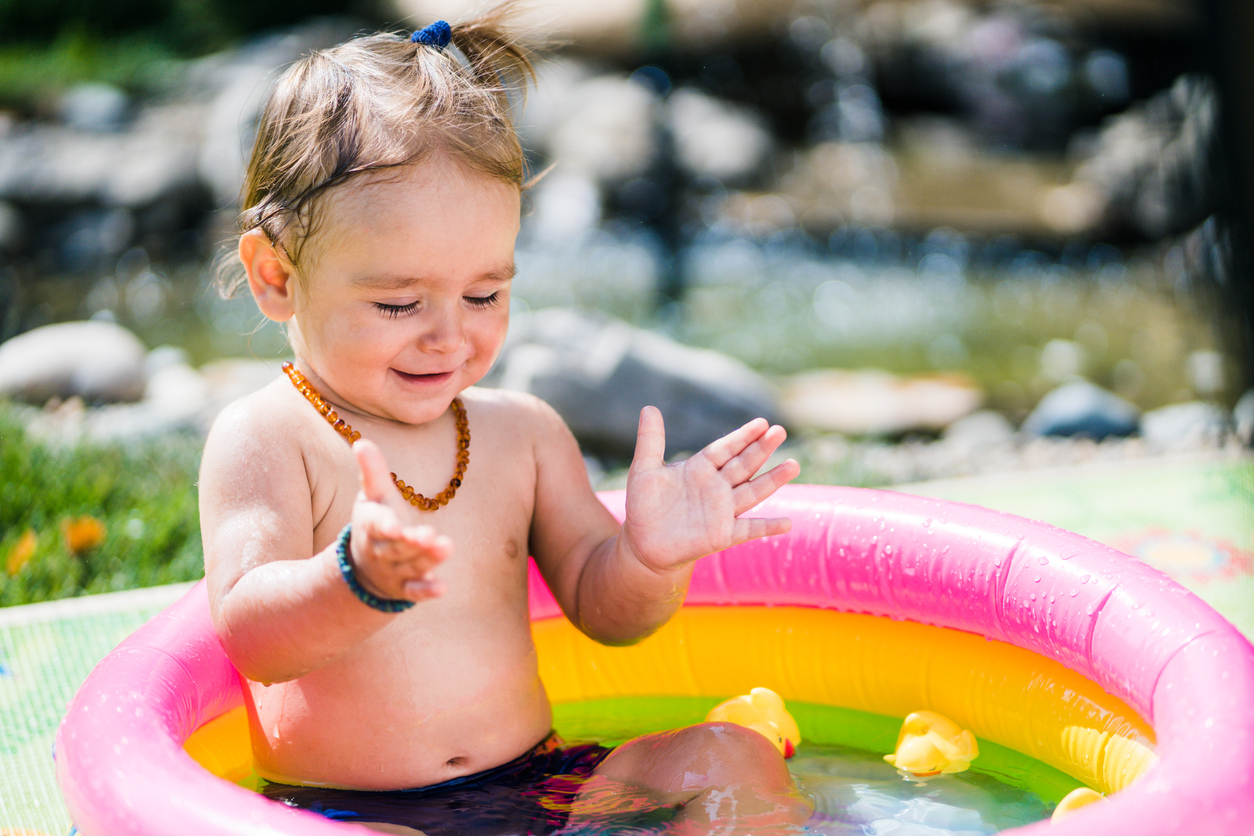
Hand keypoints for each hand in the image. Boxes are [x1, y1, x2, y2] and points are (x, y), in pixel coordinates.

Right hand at [348, 439, 451, 601]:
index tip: (394, 525)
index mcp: (371, 525)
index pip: (376, 525)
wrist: (365, 566)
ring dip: (426, 560)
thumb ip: (372, 471)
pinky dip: (426, 591)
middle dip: (411, 542)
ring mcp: (393, 571)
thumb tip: (362, 441)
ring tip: (446, 548)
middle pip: (396, 547)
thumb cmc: (375, 520)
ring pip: (409, 566)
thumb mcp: (373, 495)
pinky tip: (443, 588)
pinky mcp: (405, 587)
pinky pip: (415, 591)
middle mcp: (380, 550)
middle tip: (429, 535)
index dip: (385, 525)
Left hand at [622, 407, 798, 573]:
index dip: (742, 436)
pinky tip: (787, 524)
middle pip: (744, 465)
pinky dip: (767, 527)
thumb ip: (650, 440)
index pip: (726, 448)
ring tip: (793, 465)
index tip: (762, 423)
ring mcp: (722, 511)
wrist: (643, 544)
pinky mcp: (722, 535)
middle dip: (761, 449)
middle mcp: (717, 487)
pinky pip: (749, 529)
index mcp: (701, 468)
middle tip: (779, 431)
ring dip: (773, 480)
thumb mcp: (644, 470)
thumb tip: (649, 407)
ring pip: (752, 492)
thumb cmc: (644, 505)